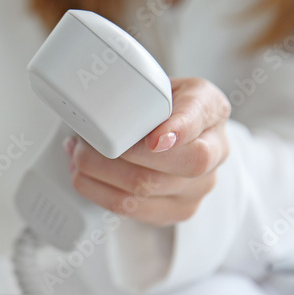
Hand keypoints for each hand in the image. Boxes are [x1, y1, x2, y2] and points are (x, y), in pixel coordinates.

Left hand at [65, 77, 230, 225]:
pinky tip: (85, 175)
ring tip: (79, 156)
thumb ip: (146, 90)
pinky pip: (131, 208)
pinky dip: (97, 191)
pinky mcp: (176, 211)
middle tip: (88, 142)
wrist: (178, 138)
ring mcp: (197, 187)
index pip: (200, 118)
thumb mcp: (162, 84)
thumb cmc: (165, 109)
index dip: (178, 129)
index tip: (154, 139)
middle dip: (119, 154)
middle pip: (172, 163)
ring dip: (98, 172)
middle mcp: (214, 152)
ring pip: (144, 189)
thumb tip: (108, 103)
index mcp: (212, 111)